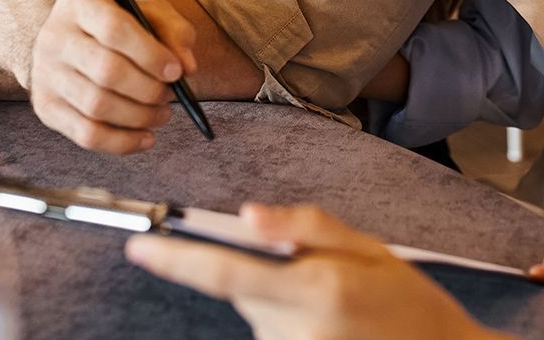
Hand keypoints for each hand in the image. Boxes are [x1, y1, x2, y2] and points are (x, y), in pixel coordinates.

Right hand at [28, 0, 198, 152]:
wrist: (67, 39)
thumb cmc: (115, 24)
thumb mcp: (147, 11)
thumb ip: (174, 31)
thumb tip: (187, 67)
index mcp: (79, 3)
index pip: (114, 29)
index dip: (150, 54)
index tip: (177, 72)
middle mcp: (54, 36)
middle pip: (106, 70)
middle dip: (149, 89)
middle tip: (171, 94)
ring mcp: (45, 74)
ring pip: (97, 106)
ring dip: (140, 116)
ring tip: (162, 112)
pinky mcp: (45, 106)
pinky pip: (86, 134)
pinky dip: (123, 142)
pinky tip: (146, 137)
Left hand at [125, 204, 507, 339]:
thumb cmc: (407, 302)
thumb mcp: (369, 249)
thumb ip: (306, 227)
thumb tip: (246, 216)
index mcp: (314, 291)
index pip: (224, 272)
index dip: (175, 259)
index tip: (137, 244)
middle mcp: (294, 330)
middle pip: (240, 287)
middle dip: (259, 266)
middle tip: (315, 266)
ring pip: (256, 309)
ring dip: (279, 296)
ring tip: (335, 302)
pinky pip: (271, 331)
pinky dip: (289, 318)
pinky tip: (329, 322)